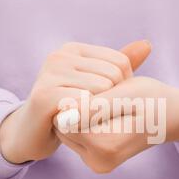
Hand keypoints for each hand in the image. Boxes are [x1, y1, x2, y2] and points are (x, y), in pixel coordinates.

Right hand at [0, 41, 151, 163]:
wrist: (31, 134)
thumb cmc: (67, 109)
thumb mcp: (94, 84)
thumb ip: (119, 66)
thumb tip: (148, 44)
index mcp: (73, 50)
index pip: (121, 62)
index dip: (123, 87)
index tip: (107, 103)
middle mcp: (60, 56)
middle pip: (113, 75)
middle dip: (113, 99)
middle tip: (96, 114)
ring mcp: (49, 74)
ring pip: (102, 89)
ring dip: (100, 110)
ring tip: (86, 119)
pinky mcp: (44, 96)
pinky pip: (84, 104)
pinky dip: (88, 118)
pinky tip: (79, 124)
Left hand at [54, 76, 178, 172]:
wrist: (169, 116)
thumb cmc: (152, 100)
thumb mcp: (127, 95)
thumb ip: (95, 107)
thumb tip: (62, 115)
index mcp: (105, 147)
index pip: (65, 119)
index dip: (77, 99)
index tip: (103, 92)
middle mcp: (97, 162)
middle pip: (64, 127)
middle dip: (78, 108)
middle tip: (107, 99)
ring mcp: (95, 163)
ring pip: (67, 130)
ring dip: (81, 114)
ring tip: (108, 107)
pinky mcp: (93, 158)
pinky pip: (75, 134)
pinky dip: (84, 121)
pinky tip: (105, 115)